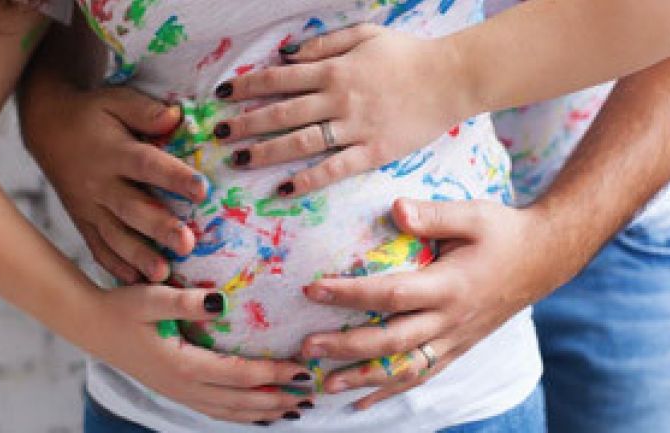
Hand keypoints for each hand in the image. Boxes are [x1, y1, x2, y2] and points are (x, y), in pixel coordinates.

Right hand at [22, 86, 206, 283]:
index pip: (147, 164)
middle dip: (159, 228)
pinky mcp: (83, 221)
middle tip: (187, 244)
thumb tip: (176, 117)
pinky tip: (135, 283)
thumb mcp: (116, 101)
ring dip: (139, 256)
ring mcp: (89, 206)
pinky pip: (97, 247)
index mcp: (113, 151)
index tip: (201, 188)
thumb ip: (145, 111)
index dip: (174, 176)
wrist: (47, 127)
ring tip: (163, 275)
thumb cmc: (94, 114)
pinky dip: (114, 266)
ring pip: (115, 235)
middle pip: (132, 208)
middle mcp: (100, 183)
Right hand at [81, 284, 314, 424]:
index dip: (274, 374)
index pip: (240, 375)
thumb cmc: (122, 308)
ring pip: (228, 412)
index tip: (303, 371)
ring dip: (262, 412)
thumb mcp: (152, 298)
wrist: (90, 326)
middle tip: (310, 396)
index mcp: (183, 365)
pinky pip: (214, 410)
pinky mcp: (174, 391)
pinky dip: (239, 414)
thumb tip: (222, 301)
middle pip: (240, 402)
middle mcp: (184, 386)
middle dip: (277, 399)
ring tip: (292, 409)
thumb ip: (186, 301)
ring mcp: (178, 393)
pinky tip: (254, 412)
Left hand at [212, 24, 466, 196]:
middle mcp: (338, 99)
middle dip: (245, 122)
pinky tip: (283, 189)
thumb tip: (286, 56)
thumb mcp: (365, 34)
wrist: (451, 78)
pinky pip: (334, 169)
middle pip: (281, 112)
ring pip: (301, 142)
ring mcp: (355, 128)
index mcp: (334, 69)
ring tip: (238, 159)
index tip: (222, 94)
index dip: (247, 86)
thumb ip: (324, 43)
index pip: (279, 79)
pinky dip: (307, 180)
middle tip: (217, 133)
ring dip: (266, 151)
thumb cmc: (407, 54)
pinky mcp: (372, 152)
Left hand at [299, 198, 571, 408]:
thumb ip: (433, 215)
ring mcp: (455, 339)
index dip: (350, 294)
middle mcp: (450, 320)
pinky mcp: (458, 348)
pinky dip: (391, 391)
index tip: (313, 289)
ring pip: (404, 370)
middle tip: (304, 349)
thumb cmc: (503, 232)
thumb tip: (395, 209)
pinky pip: (422, 376)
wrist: (544, 257)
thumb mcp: (473, 214)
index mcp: (450, 286)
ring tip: (323, 385)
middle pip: (391, 342)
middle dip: (345, 347)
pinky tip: (364, 400)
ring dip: (363, 379)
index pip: (391, 295)